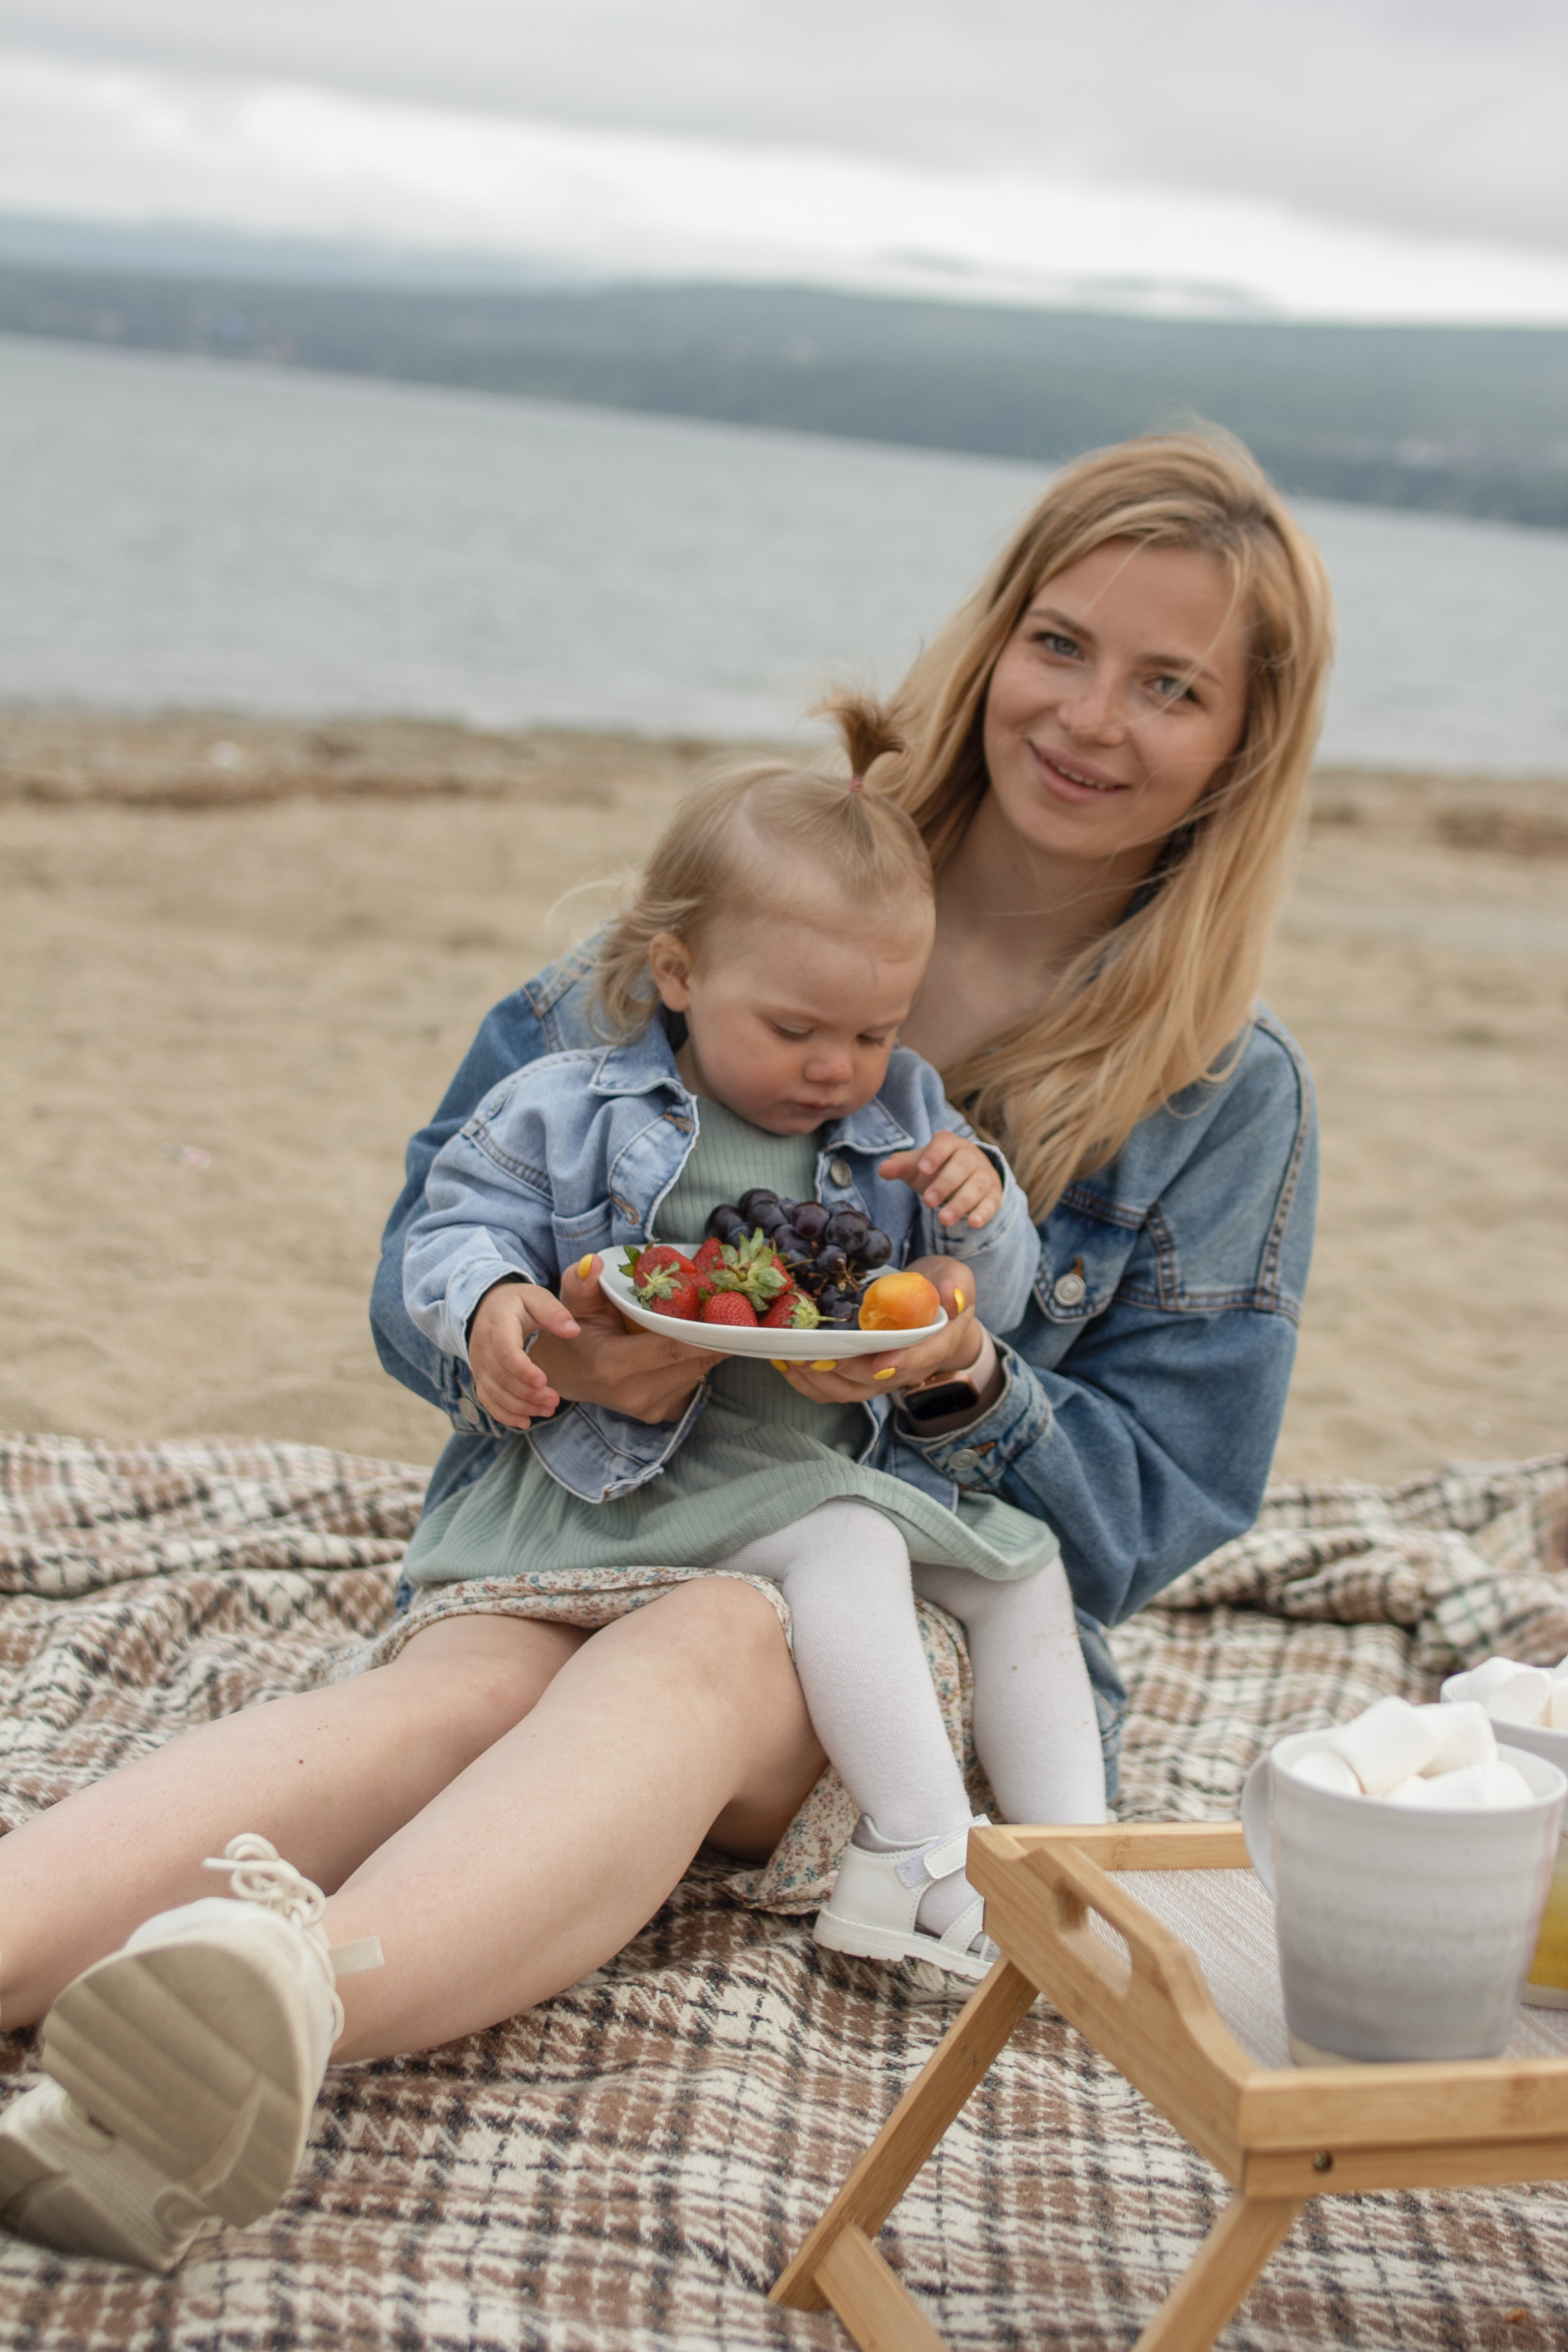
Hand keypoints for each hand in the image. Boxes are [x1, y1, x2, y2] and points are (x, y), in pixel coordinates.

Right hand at [468, 1280, 582, 1428]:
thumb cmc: (518, 1303)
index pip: (505, 1351)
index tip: (544, 1380)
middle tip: (555, 1400)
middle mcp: (482, 1346)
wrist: (487, 1307)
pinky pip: (487, 1400)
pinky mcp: (480, 1377)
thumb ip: (554, 1312)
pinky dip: (504, 1415)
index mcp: (497, 1323)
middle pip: (501, 1376)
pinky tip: (526, 1422)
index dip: (523, 1369)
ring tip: (548, 1410)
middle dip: (527, 1393)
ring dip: (520, 1406)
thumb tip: (573, 1330)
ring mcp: (478, 1364)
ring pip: (493, 1393)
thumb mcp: (536, 1297)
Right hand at [527, 1255, 724, 1424]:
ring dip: (711, 1347)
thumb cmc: (575, 1333)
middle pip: (693, 1361)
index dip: (704, 1332)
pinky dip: (699, 1361)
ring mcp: (650, 1408)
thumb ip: (581, 1282)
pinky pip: (694, 1382)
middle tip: (736, 1308)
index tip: (731, 1313)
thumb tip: (594, 1263)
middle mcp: (635, 1393)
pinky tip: (697, 1342)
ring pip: (698, 1372)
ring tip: (717, 1320)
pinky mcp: (661, 1413)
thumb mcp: (574, 1303)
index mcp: (613, 1366)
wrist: (568, 1373)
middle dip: (716, 1335)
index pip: (671, 1348)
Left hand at [772, 1257, 985, 1408]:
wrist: (935, 1313)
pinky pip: (832, 1389)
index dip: (900, 1364)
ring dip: (818, 1379)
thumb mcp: (956, 1276)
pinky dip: (807, 1382)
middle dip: (843, 1370)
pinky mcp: (859, 1377)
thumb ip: (957, 1285)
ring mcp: (880, 1377)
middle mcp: (905, 1368)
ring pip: (848, 1391)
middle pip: (874, 1382)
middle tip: (812, 1353)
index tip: (880, 1363)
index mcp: (935, 1344)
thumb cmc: (940, 1290)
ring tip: (790, 1356)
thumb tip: (952, 1299)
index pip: (921, 1359)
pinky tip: (786, 1362)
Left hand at [879, 1130, 1001, 1229]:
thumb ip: (900, 1167)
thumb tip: (883, 1169)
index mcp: (950, 1143)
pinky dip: (985, 1212)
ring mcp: (985, 1174)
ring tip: (944, 1220)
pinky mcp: (994, 1194)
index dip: (935, 1154)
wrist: (964, 1177)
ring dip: (962, 1202)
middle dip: (946, 1183)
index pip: (945, 1142)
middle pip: (963, 1165)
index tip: (923, 1168)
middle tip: (929, 1202)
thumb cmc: (936, 1169)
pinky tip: (974, 1223)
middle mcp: (970, 1156)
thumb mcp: (916, 1167)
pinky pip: (992, 1202)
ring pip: (978, 1185)